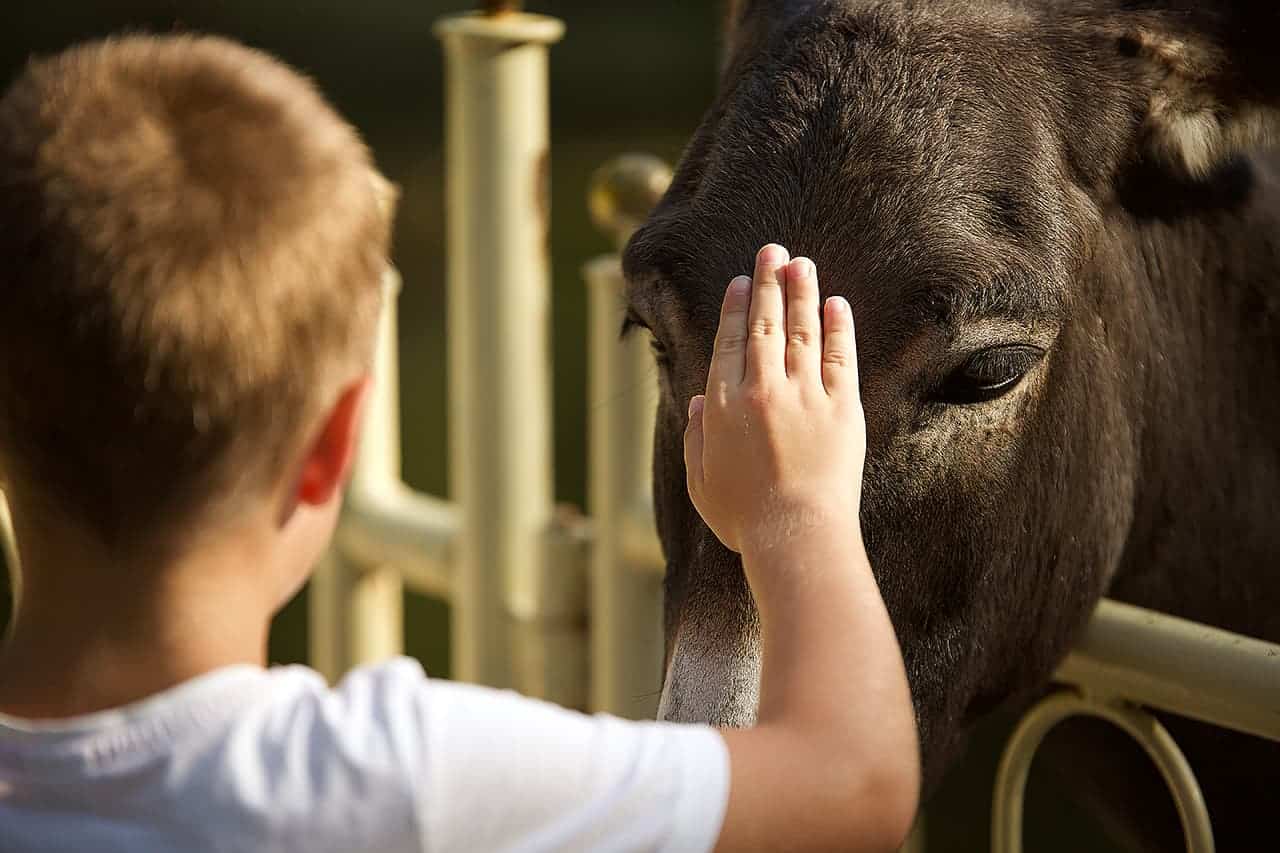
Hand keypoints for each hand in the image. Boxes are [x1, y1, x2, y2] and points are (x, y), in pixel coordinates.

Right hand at [684, 244, 865, 555]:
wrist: (797, 535)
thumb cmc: (745, 519)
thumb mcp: (702, 483)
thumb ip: (697, 438)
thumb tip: (700, 400)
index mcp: (724, 406)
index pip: (729, 342)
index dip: (735, 307)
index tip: (740, 282)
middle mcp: (762, 391)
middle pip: (764, 323)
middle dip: (767, 282)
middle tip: (772, 250)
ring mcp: (804, 396)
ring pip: (801, 330)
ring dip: (801, 292)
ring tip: (801, 262)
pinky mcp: (842, 408)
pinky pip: (840, 356)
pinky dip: (838, 327)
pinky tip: (836, 303)